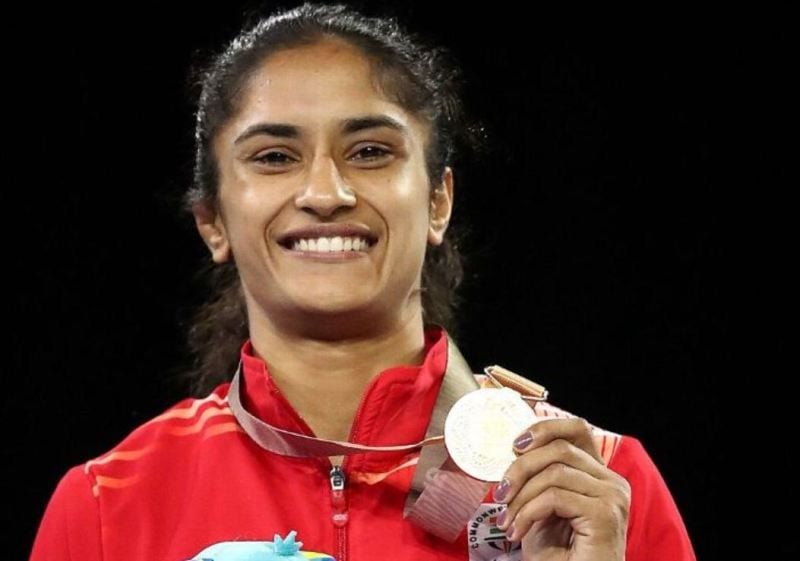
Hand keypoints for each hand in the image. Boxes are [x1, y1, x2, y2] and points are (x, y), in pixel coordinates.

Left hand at [492, 418, 630, 560]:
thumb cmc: (559, 556)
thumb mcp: (543, 507)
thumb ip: (539, 477)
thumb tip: (514, 449)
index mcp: (599, 476)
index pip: (577, 430)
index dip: (544, 429)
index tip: (515, 445)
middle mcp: (612, 482)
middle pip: (560, 449)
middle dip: (521, 468)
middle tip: (499, 494)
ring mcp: (612, 496)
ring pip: (554, 472)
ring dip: (520, 496)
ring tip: (507, 521)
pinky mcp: (604, 514)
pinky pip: (554, 497)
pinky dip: (527, 513)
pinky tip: (517, 532)